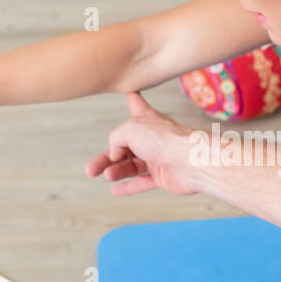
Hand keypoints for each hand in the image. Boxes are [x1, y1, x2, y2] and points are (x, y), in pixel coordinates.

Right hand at [85, 91, 199, 195]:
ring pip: (131, 166)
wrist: (189, 160)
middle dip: (106, 158)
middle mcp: (152, 138)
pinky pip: (142, 182)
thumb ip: (115, 139)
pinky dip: (128, 187)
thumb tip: (114, 156)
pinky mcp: (162, 176)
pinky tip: (114, 191)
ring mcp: (157, 157)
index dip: (132, 98)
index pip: (137, 104)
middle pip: (124, 147)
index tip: (130, 90)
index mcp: (146, 119)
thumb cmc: (163, 139)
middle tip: (90, 169)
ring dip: (116, 171)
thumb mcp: (129, 130)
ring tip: (107, 175)